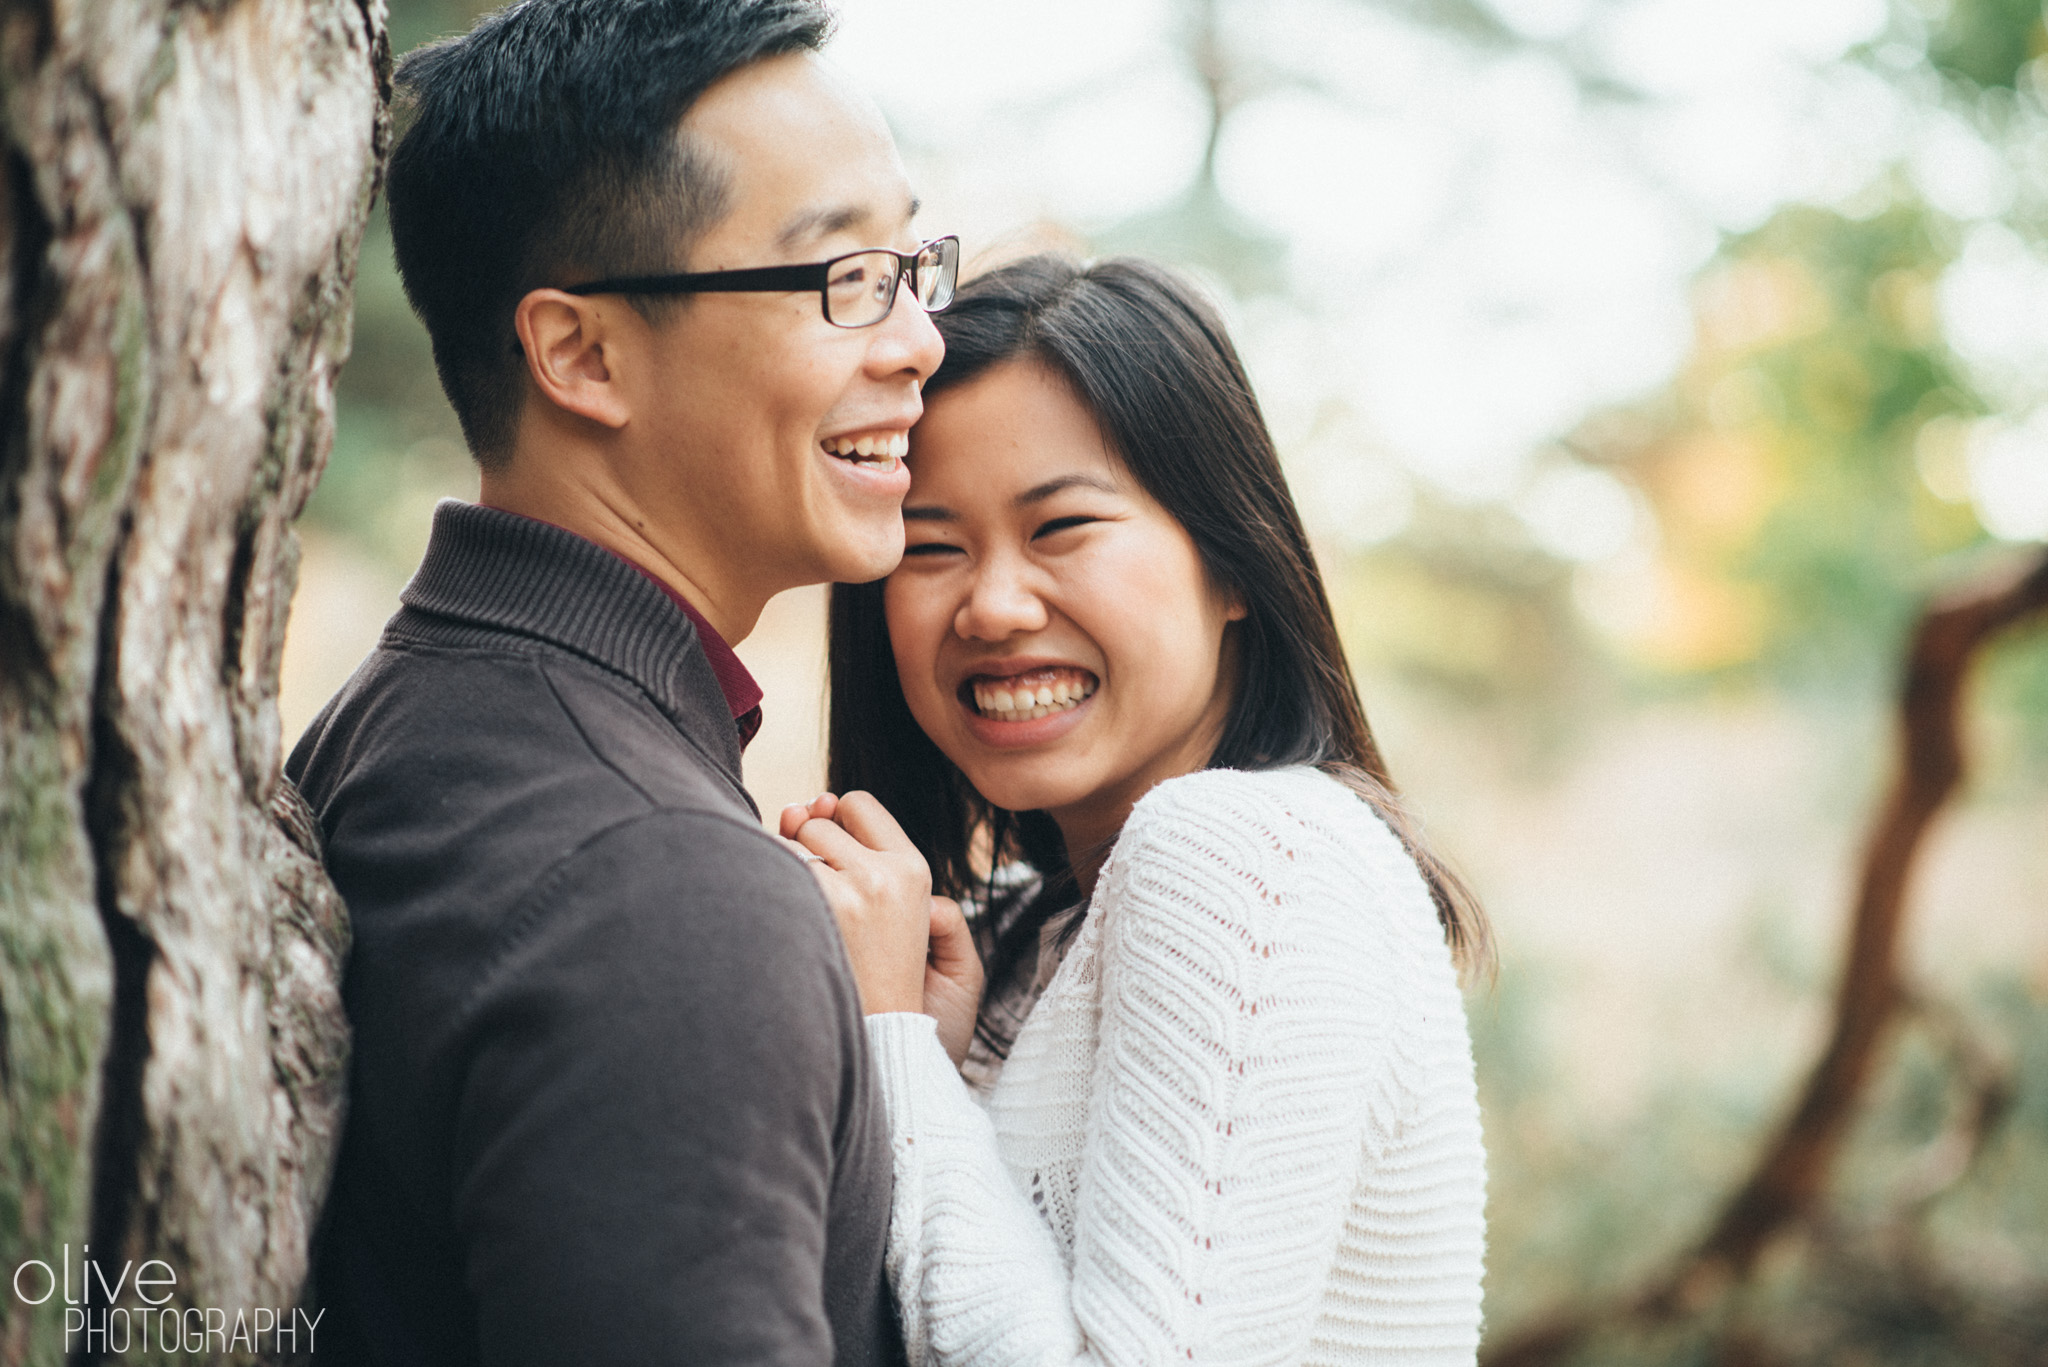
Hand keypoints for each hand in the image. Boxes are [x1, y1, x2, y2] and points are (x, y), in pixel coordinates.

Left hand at [781, 795, 984, 1062]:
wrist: (888, 1055)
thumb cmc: (887, 989)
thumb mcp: (911, 918)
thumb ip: (866, 854)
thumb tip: (812, 802)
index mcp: (915, 871)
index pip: (857, 805)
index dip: (834, 825)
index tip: (828, 860)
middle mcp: (885, 875)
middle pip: (815, 822)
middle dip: (804, 851)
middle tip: (817, 905)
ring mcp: (849, 895)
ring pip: (789, 847)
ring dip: (783, 877)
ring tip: (805, 925)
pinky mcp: (816, 917)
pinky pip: (772, 876)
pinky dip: (764, 896)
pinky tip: (781, 932)